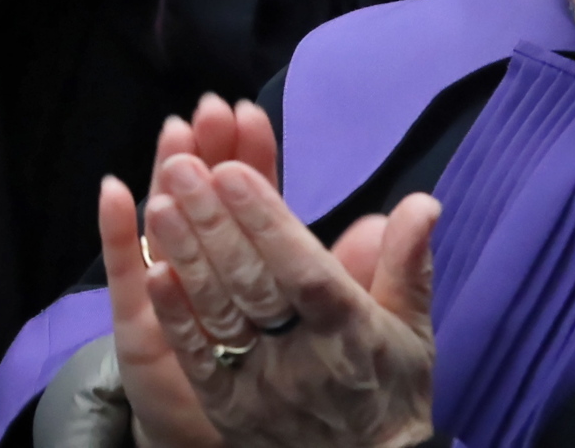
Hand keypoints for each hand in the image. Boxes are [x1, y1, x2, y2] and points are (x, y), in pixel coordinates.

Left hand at [132, 153, 437, 447]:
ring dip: (186, 255)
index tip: (234, 171)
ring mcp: (262, 385)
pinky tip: (152, 270)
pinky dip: (175, 313)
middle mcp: (304, 360)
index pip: (306, 272)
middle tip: (183, 167)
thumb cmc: (388, 391)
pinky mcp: (228, 406)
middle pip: (253, 284)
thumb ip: (407, 265)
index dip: (269, 223)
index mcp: (353, 335)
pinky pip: (197, 356)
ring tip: (160, 201)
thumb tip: (422, 202)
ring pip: (218, 312)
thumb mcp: (412, 333)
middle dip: (215, 222)